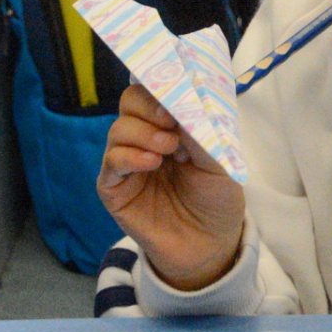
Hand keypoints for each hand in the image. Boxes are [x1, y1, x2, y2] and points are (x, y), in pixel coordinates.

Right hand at [97, 83, 245, 290]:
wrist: (209, 244)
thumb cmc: (215, 200)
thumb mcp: (219, 161)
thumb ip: (201, 132)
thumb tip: (184, 102)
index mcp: (170, 126)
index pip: (154, 91)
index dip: (162, 87)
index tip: (177, 91)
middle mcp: (145, 138)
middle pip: (131, 102)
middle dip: (149, 107)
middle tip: (170, 121)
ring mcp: (127, 162)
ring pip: (119, 129)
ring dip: (144, 133)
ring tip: (168, 149)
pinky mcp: (113, 188)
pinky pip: (111, 162)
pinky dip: (129, 157)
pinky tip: (152, 163)